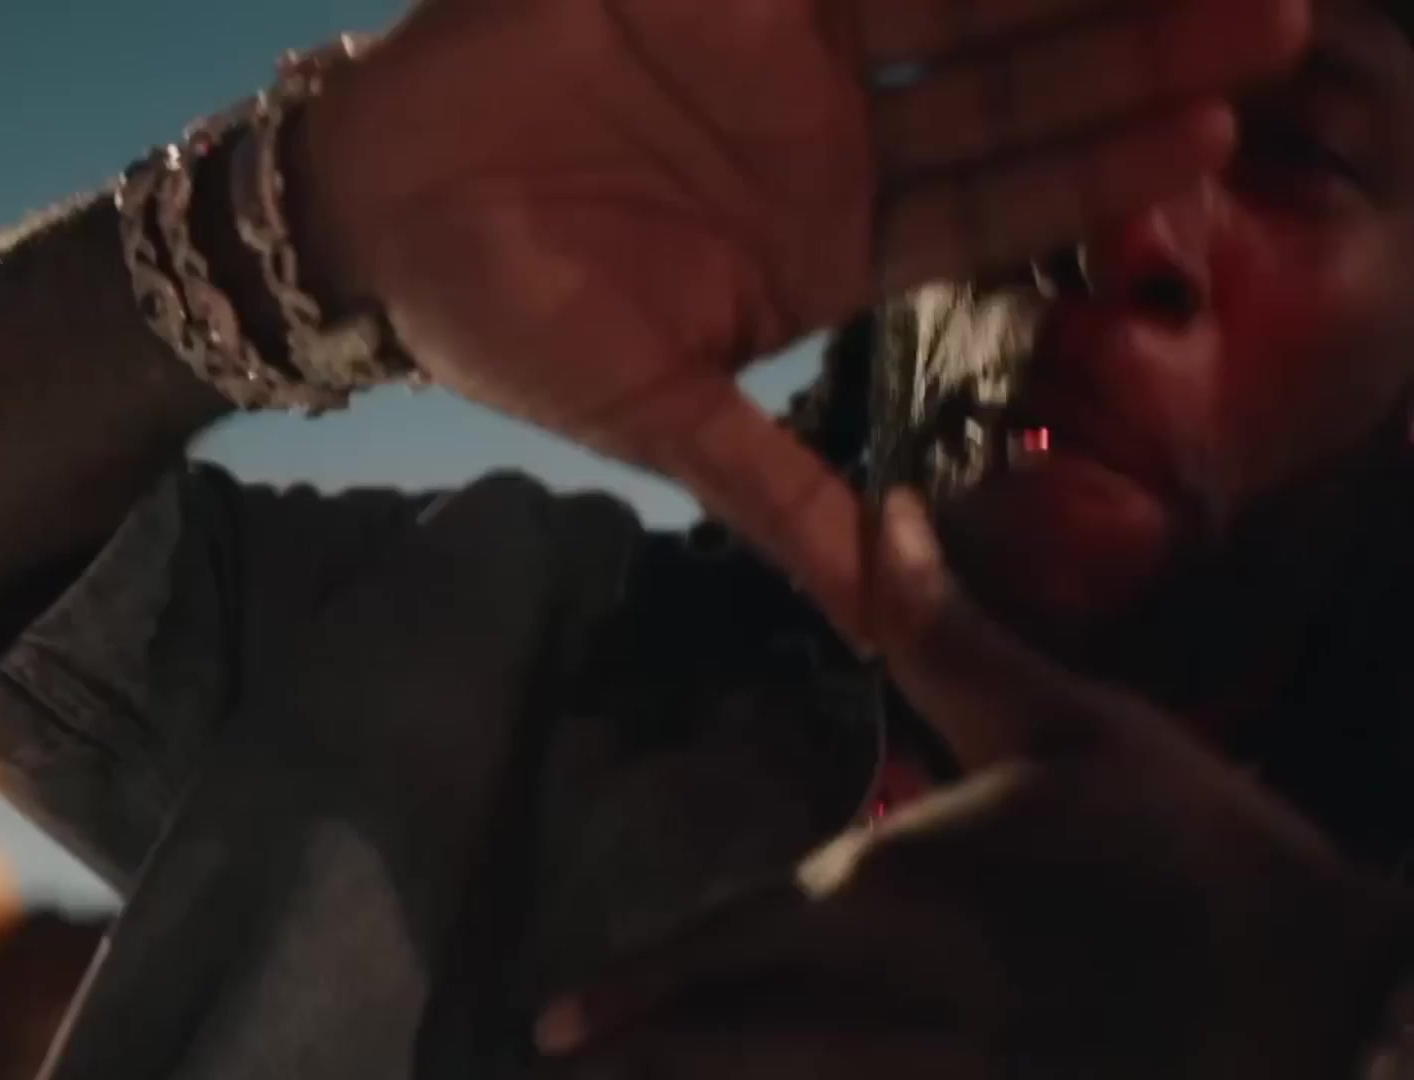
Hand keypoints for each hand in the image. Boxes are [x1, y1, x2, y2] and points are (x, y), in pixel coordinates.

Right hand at [299, 0, 1307, 635]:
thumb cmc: (507, 317)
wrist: (377, 205)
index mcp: (832, 248)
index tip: (1204, 145)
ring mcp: (791, 50)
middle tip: (1261, 25)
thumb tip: (881, 623)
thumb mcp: (654, 419)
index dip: (1094, 175)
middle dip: (1129, 58)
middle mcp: (836, 144)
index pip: (991, 206)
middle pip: (1007, 90)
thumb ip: (776, 496)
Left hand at [529, 494, 1412, 1078]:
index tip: (553, 1017)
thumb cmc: (1189, 846)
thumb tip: (883, 509)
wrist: (1325, 991)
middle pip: (737, 1049)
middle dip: (647, 1061)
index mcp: (894, 895)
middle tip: (560, 1073)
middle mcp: (898, 1004)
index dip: (635, 989)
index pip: (726, 949)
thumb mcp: (1068, 722)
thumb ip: (948, 630)